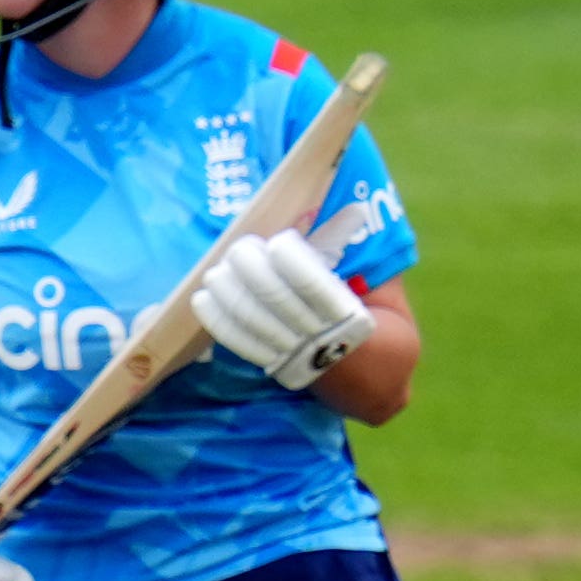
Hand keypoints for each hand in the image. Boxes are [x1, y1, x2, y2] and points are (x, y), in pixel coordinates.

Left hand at [196, 226, 372, 386]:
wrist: (372, 368)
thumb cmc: (373, 308)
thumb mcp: (375, 279)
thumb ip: (348, 247)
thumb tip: (317, 212)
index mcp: (351, 312)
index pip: (315, 286)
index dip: (293, 263)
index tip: (279, 242)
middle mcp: (322, 337)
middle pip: (277, 301)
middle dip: (253, 272)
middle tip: (241, 249)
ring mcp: (295, 353)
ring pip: (254, 321)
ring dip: (229, 292)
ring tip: (216, 270)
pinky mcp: (274, 364)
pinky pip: (241, 342)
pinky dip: (219, 320)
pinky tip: (204, 298)